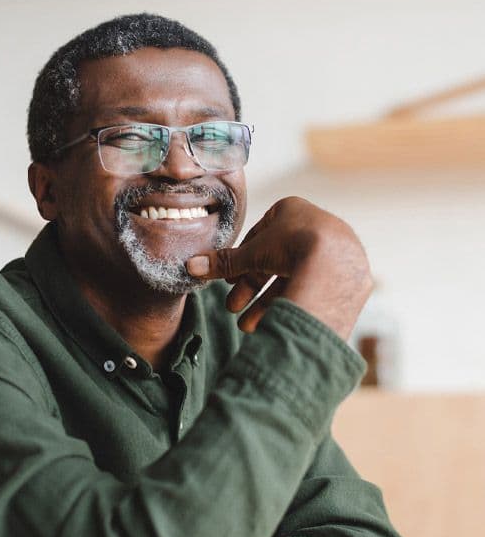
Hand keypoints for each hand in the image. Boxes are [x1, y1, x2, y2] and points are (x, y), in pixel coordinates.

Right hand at [187, 196, 372, 339]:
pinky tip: (274, 323)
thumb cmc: (291, 246)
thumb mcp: (250, 254)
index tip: (230, 280)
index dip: (241, 261)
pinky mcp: (345, 276)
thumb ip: (222, 262)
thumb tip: (191, 266)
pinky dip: (290, 305)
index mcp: (292, 210)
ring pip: (291, 279)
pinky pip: (311, 290)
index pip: (259, 237)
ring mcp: (333, 252)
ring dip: (265, 304)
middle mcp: (315, 226)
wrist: (336, 264)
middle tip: (233, 307)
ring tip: (248, 326)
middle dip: (250, 289)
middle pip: (274, 262)